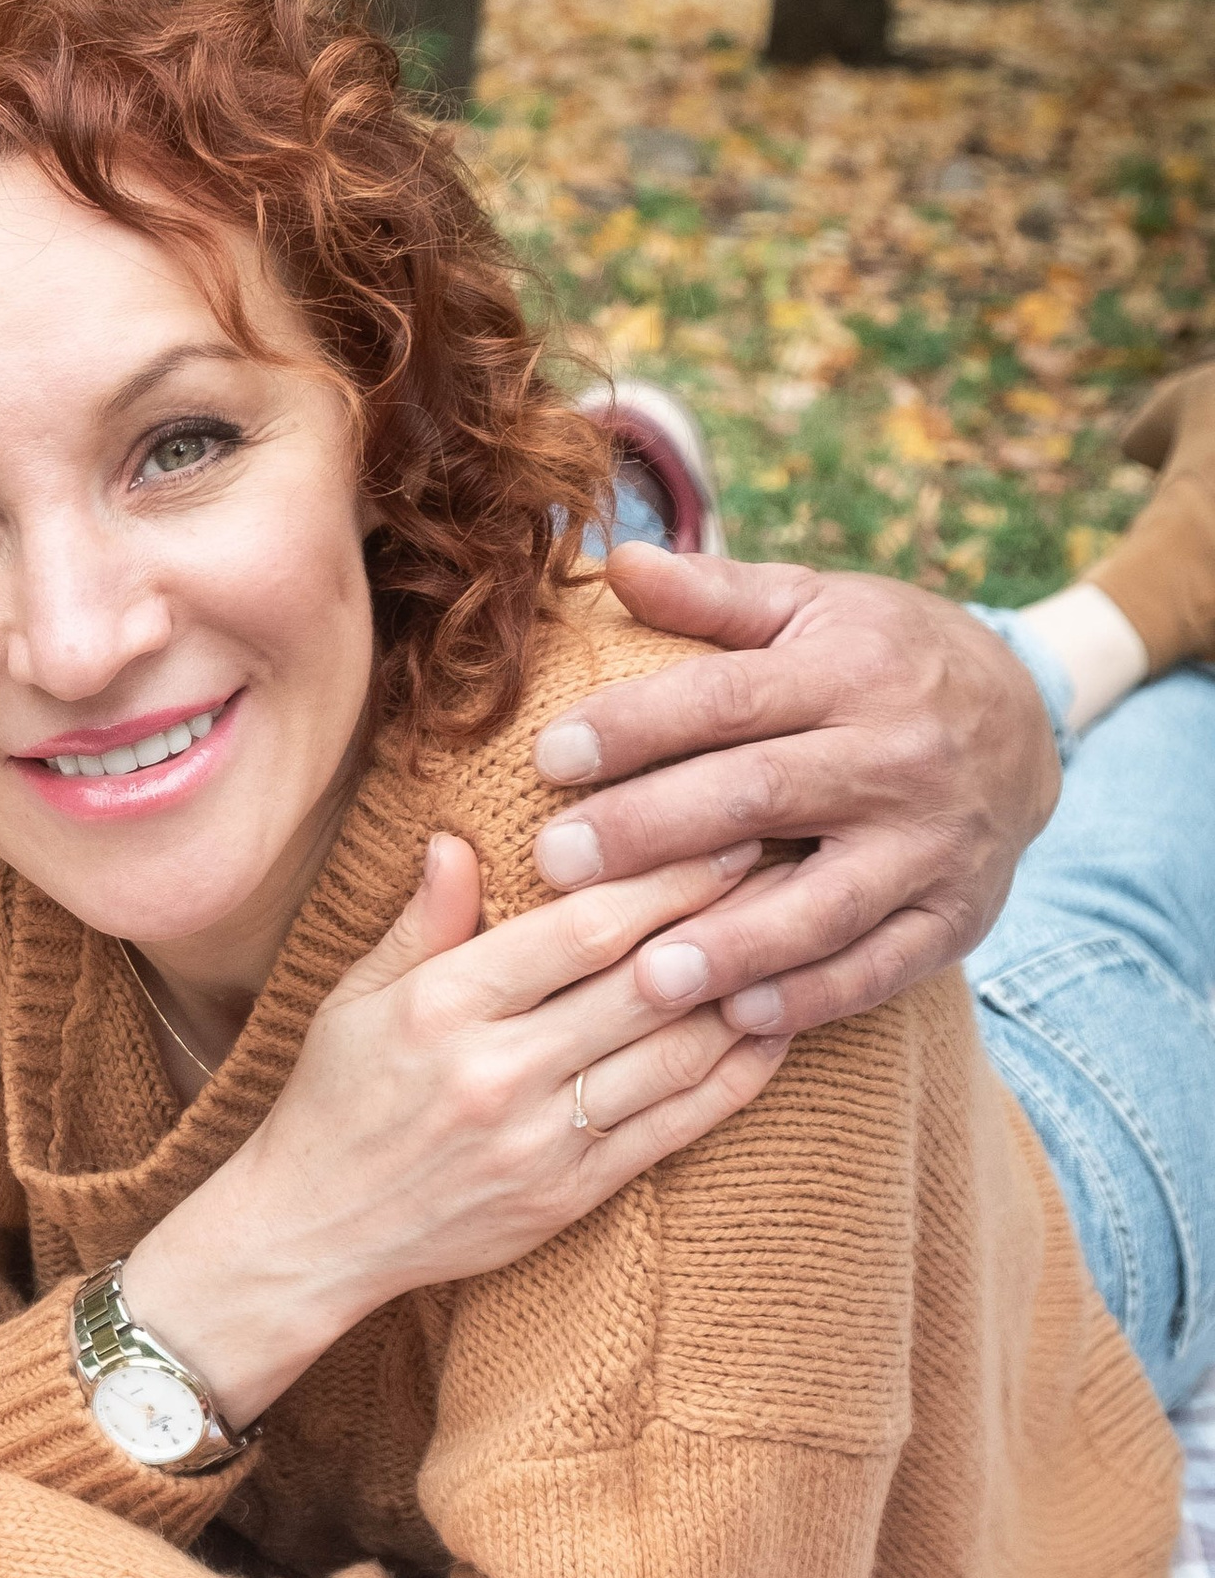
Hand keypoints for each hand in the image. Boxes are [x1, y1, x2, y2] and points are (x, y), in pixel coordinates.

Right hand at [124, 838, 787, 1425]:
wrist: (313, 1233)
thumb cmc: (334, 1101)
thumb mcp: (356, 998)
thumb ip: (423, 922)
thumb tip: (459, 839)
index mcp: (442, 1006)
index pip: (580, 928)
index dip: (665, 878)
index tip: (725, 834)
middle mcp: (497, 1072)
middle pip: (643, 982)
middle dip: (726, 918)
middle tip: (790, 864)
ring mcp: (540, 1141)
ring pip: (675, 1054)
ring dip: (746, 991)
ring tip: (798, 936)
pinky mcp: (570, 1195)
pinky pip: (676, 1126)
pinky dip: (736, 1076)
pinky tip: (773, 1030)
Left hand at [528, 550, 1058, 1038]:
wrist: (1029, 718)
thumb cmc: (882, 656)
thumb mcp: (812, 604)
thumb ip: (713, 594)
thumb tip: (612, 558)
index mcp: (851, 670)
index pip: (728, 698)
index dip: (635, 726)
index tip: (547, 756)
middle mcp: (897, 759)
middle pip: (762, 798)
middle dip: (653, 834)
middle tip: (554, 864)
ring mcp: (932, 847)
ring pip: (825, 903)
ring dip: (734, 945)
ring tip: (644, 976)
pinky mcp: (955, 917)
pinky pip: (881, 968)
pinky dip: (813, 999)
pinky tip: (738, 1019)